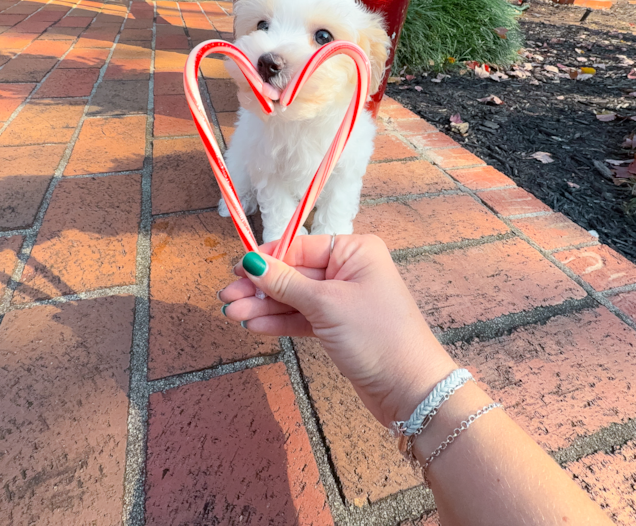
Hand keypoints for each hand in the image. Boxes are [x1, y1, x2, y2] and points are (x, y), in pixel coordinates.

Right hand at [218, 234, 456, 424]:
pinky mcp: (338, 327)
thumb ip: (285, 284)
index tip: (236, 270)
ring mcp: (343, 300)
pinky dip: (279, 322)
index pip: (300, 247)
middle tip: (226, 297)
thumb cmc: (376, 336)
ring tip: (232, 314)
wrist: (409, 389)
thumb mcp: (326, 305)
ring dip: (263, 307)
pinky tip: (253, 326)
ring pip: (294, 298)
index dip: (267, 259)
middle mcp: (350, 270)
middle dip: (260, 287)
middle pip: (294, 273)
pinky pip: (302, 318)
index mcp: (355, 251)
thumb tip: (251, 262)